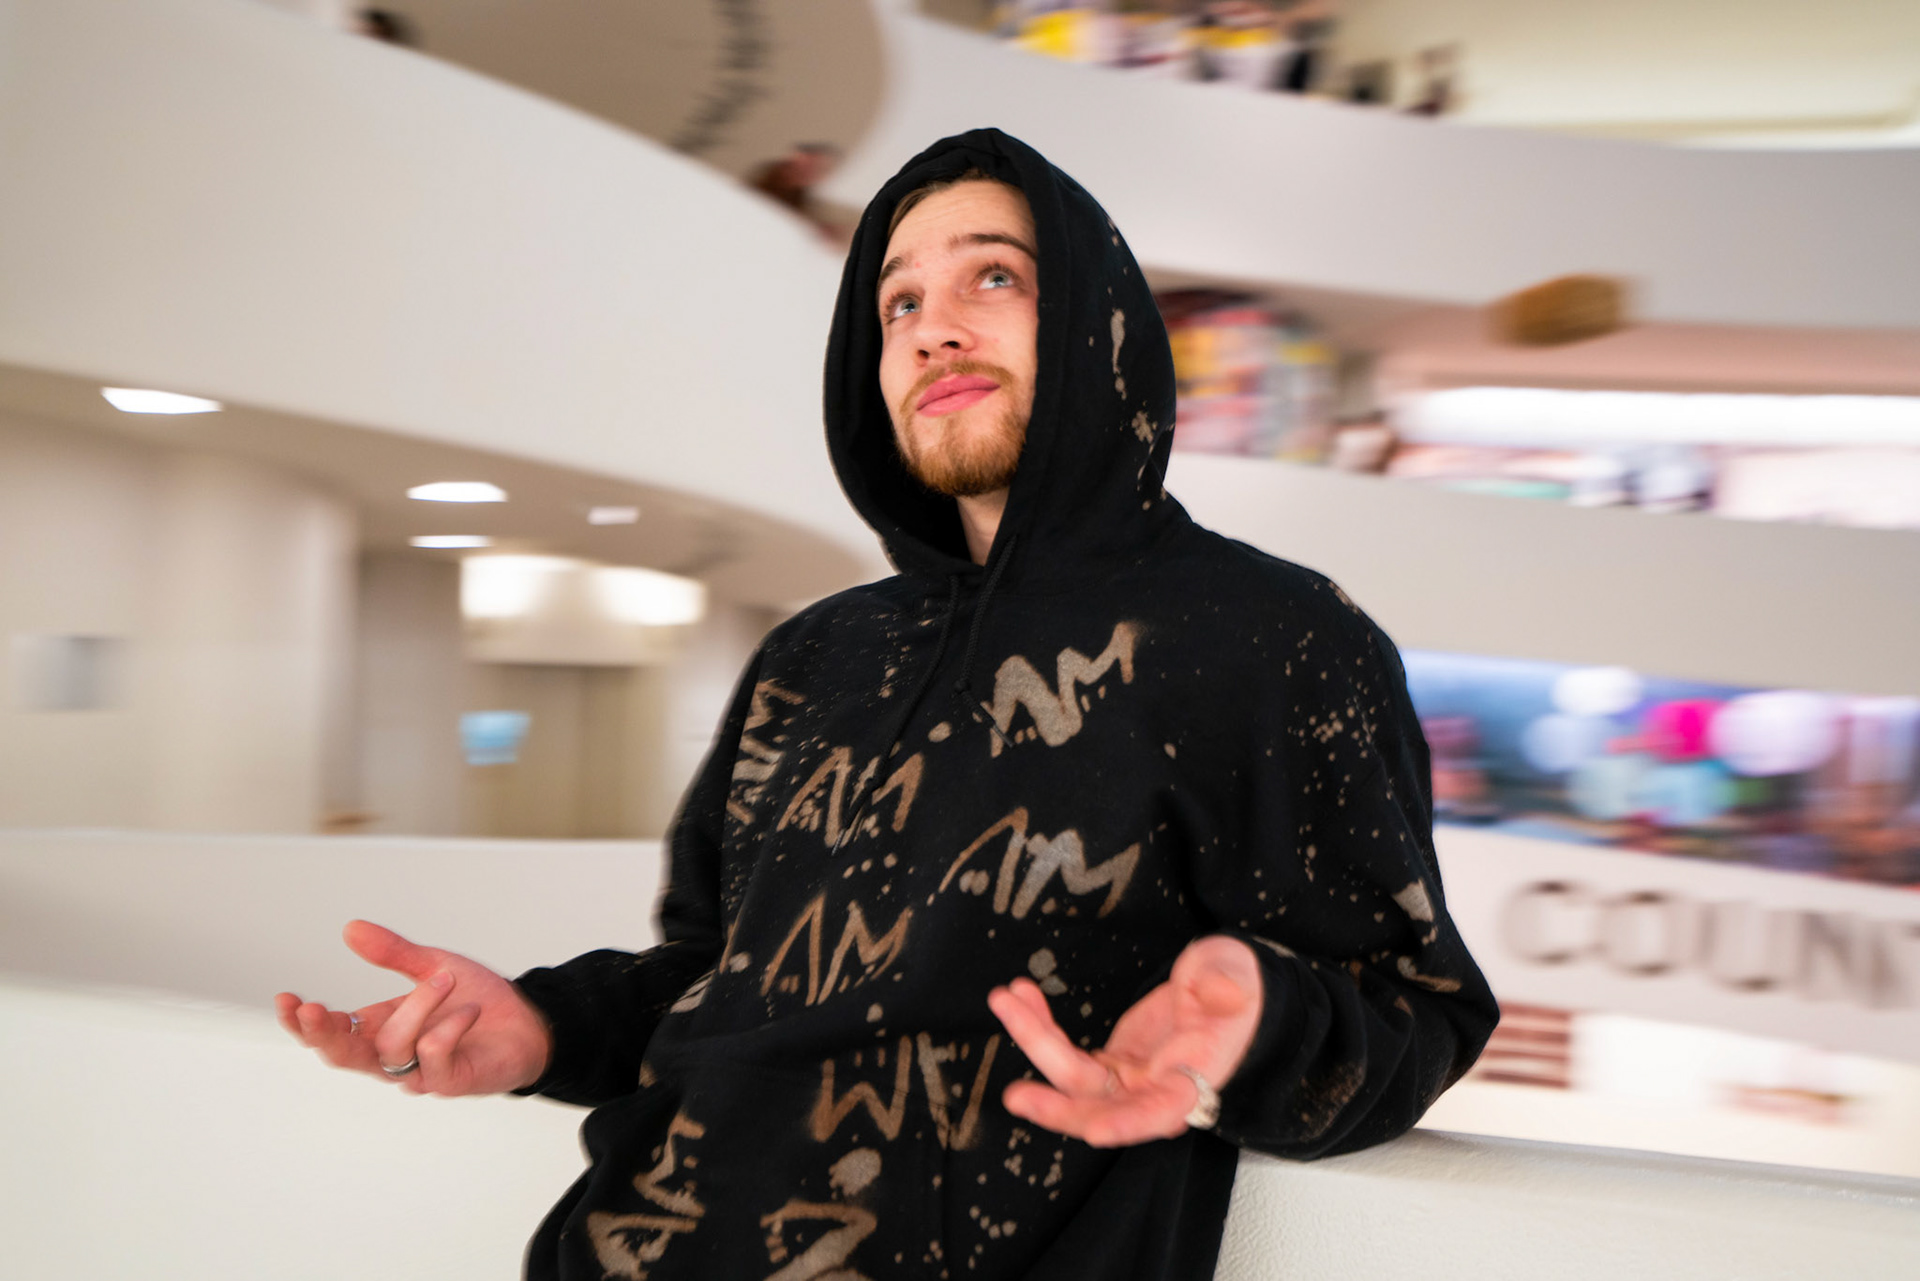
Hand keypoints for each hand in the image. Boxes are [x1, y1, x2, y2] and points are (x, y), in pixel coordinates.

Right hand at [274, 920, 551, 1096]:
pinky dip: (448, 1028)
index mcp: (379, 1027)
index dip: (303, 1022)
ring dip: (415, 1008)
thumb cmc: (477, 1000)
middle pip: (342, 1056)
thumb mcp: (433, 966)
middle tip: (311, 1009)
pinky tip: (468, 1010)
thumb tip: (351, 928)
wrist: (528, 1021)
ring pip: (394, 1047)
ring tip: (445, 979)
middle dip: (323, 1034)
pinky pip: (435, 1057)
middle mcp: (393, 1054)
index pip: (330, 1032)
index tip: (286, 998)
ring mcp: (420, 1072)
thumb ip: (393, 953)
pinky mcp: (450, 1081)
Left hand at [987, 935, 1260, 1146]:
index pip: (1162, 1110)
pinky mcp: (1114, 1061)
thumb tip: (1221, 992)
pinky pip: (1069, 1053)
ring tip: (1005, 1000)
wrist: (1232, 987)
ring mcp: (1132, 1077)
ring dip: (1036, 1041)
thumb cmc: (1243, 989)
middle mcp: (1158, 1087)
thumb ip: (1227, 985)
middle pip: (1102, 1106)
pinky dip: (1042, 1026)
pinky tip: (1021, 997)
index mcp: (1196, 1075)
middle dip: (1057, 1106)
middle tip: (1017, 1097)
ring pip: (1075, 1078)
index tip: (1095, 1130)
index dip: (1129, 1123)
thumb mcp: (1241, 978)